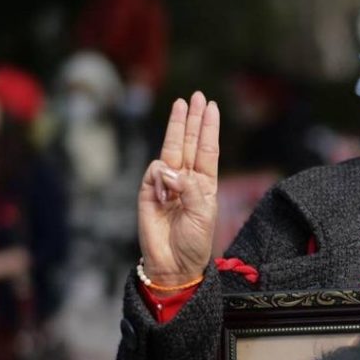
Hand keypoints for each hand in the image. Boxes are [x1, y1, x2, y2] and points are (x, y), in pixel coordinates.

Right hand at [138, 92, 219, 284]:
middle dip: (192, 119)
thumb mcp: (203, 213)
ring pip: (171, 149)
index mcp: (205, 184)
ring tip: (182, 105)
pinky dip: (160, 178)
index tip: (212, 106)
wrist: (173, 263)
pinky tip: (165, 193)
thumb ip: (191, 188)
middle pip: (189, 143)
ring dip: (177, 127)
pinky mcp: (147, 192)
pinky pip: (154, 172)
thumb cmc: (194, 241)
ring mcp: (166, 184)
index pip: (207, 150)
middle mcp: (186, 180)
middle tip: (196, 96)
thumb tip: (169, 169)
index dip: (208, 128)